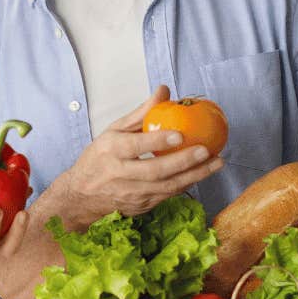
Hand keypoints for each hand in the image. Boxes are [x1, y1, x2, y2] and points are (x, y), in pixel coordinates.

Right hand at [42, 86, 224, 222]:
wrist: (81, 197)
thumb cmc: (99, 159)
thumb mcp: (113, 131)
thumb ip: (140, 113)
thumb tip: (164, 91)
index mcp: (110, 151)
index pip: (135, 146)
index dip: (157, 141)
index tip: (179, 135)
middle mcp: (119, 175)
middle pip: (155, 171)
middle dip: (183, 162)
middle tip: (205, 150)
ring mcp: (130, 194)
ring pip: (166, 187)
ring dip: (194, 176)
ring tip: (216, 163)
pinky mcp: (140, 207)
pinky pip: (167, 196)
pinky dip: (187, 185)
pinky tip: (202, 174)